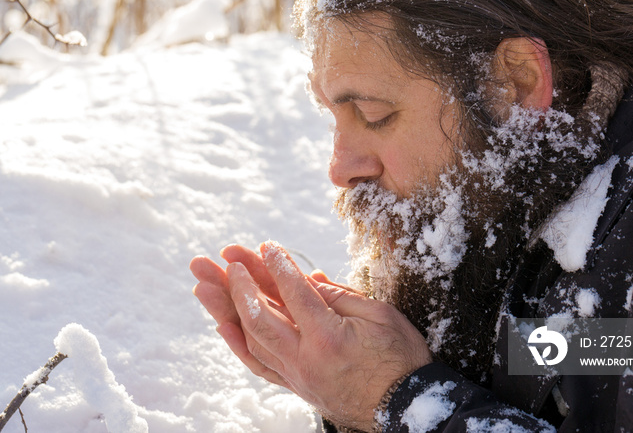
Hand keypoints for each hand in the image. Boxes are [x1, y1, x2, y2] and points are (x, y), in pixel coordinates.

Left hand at [191, 241, 431, 430]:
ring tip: (204, 285)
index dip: (278, 266)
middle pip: (261, 316)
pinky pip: (259, 365)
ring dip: (226, 309)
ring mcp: (298, 376)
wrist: (407, 408)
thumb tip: (307, 279)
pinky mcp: (297, 386)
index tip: (265, 245)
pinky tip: (223, 324)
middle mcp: (306, 359)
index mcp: (330, 338)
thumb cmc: (401, 358)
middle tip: (220, 258)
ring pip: (252, 339)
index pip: (295, 294)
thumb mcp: (381, 317)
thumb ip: (341, 297)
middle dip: (237, 284)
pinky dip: (239, 344)